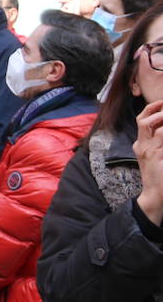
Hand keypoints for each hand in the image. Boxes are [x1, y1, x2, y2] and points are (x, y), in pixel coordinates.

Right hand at [135, 100, 162, 223]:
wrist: (156, 197)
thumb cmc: (160, 179)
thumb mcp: (159, 158)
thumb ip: (160, 144)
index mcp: (141, 146)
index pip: (143, 121)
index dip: (152, 109)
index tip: (162, 103)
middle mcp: (141, 146)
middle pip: (143, 119)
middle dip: (156, 108)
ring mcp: (146, 150)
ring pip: (150, 123)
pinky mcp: (154, 155)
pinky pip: (161, 134)